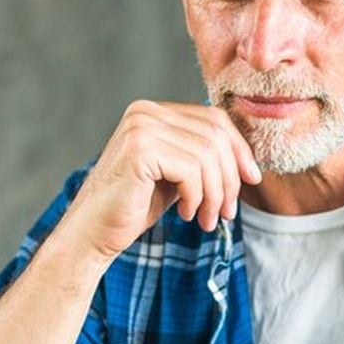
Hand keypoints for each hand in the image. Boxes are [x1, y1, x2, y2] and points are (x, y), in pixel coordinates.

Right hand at [64, 100, 260, 258]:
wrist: (93, 233)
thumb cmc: (133, 207)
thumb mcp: (176, 175)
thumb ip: (202, 158)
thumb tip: (247, 161)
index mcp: (153, 111)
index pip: (214, 119)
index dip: (239, 149)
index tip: (251, 180)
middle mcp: (145, 111)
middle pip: (215, 134)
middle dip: (230, 177)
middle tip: (228, 212)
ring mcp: (141, 127)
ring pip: (208, 155)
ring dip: (215, 194)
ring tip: (206, 219)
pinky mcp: (140, 150)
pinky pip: (192, 170)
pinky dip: (197, 197)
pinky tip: (186, 214)